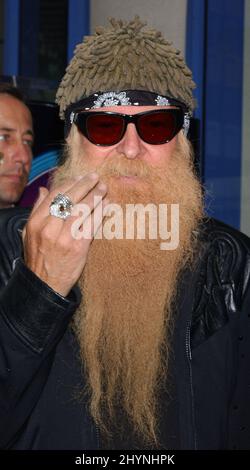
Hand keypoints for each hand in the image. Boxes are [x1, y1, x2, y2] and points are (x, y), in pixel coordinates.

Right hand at [22, 173, 107, 296]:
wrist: (45, 284)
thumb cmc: (39, 257)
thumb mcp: (30, 233)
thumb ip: (36, 210)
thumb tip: (45, 190)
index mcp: (36, 222)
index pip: (55, 195)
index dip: (70, 183)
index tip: (80, 178)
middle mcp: (49, 227)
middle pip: (70, 198)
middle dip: (85, 185)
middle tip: (96, 178)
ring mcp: (65, 237)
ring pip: (83, 209)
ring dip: (96, 196)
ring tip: (104, 189)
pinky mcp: (79, 246)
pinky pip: (92, 224)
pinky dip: (101, 212)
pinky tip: (106, 205)